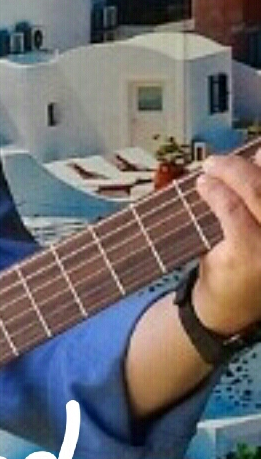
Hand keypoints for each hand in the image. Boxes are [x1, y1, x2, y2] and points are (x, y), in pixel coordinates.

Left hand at [193, 146, 260, 338]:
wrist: (228, 307)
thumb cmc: (249, 262)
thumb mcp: (260, 228)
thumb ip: (260, 198)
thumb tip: (257, 156)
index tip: (256, 151)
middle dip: (249, 164)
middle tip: (220, 160)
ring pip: (258, 191)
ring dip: (230, 172)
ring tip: (210, 168)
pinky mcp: (252, 253)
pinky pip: (234, 210)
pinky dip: (216, 192)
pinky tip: (204, 186)